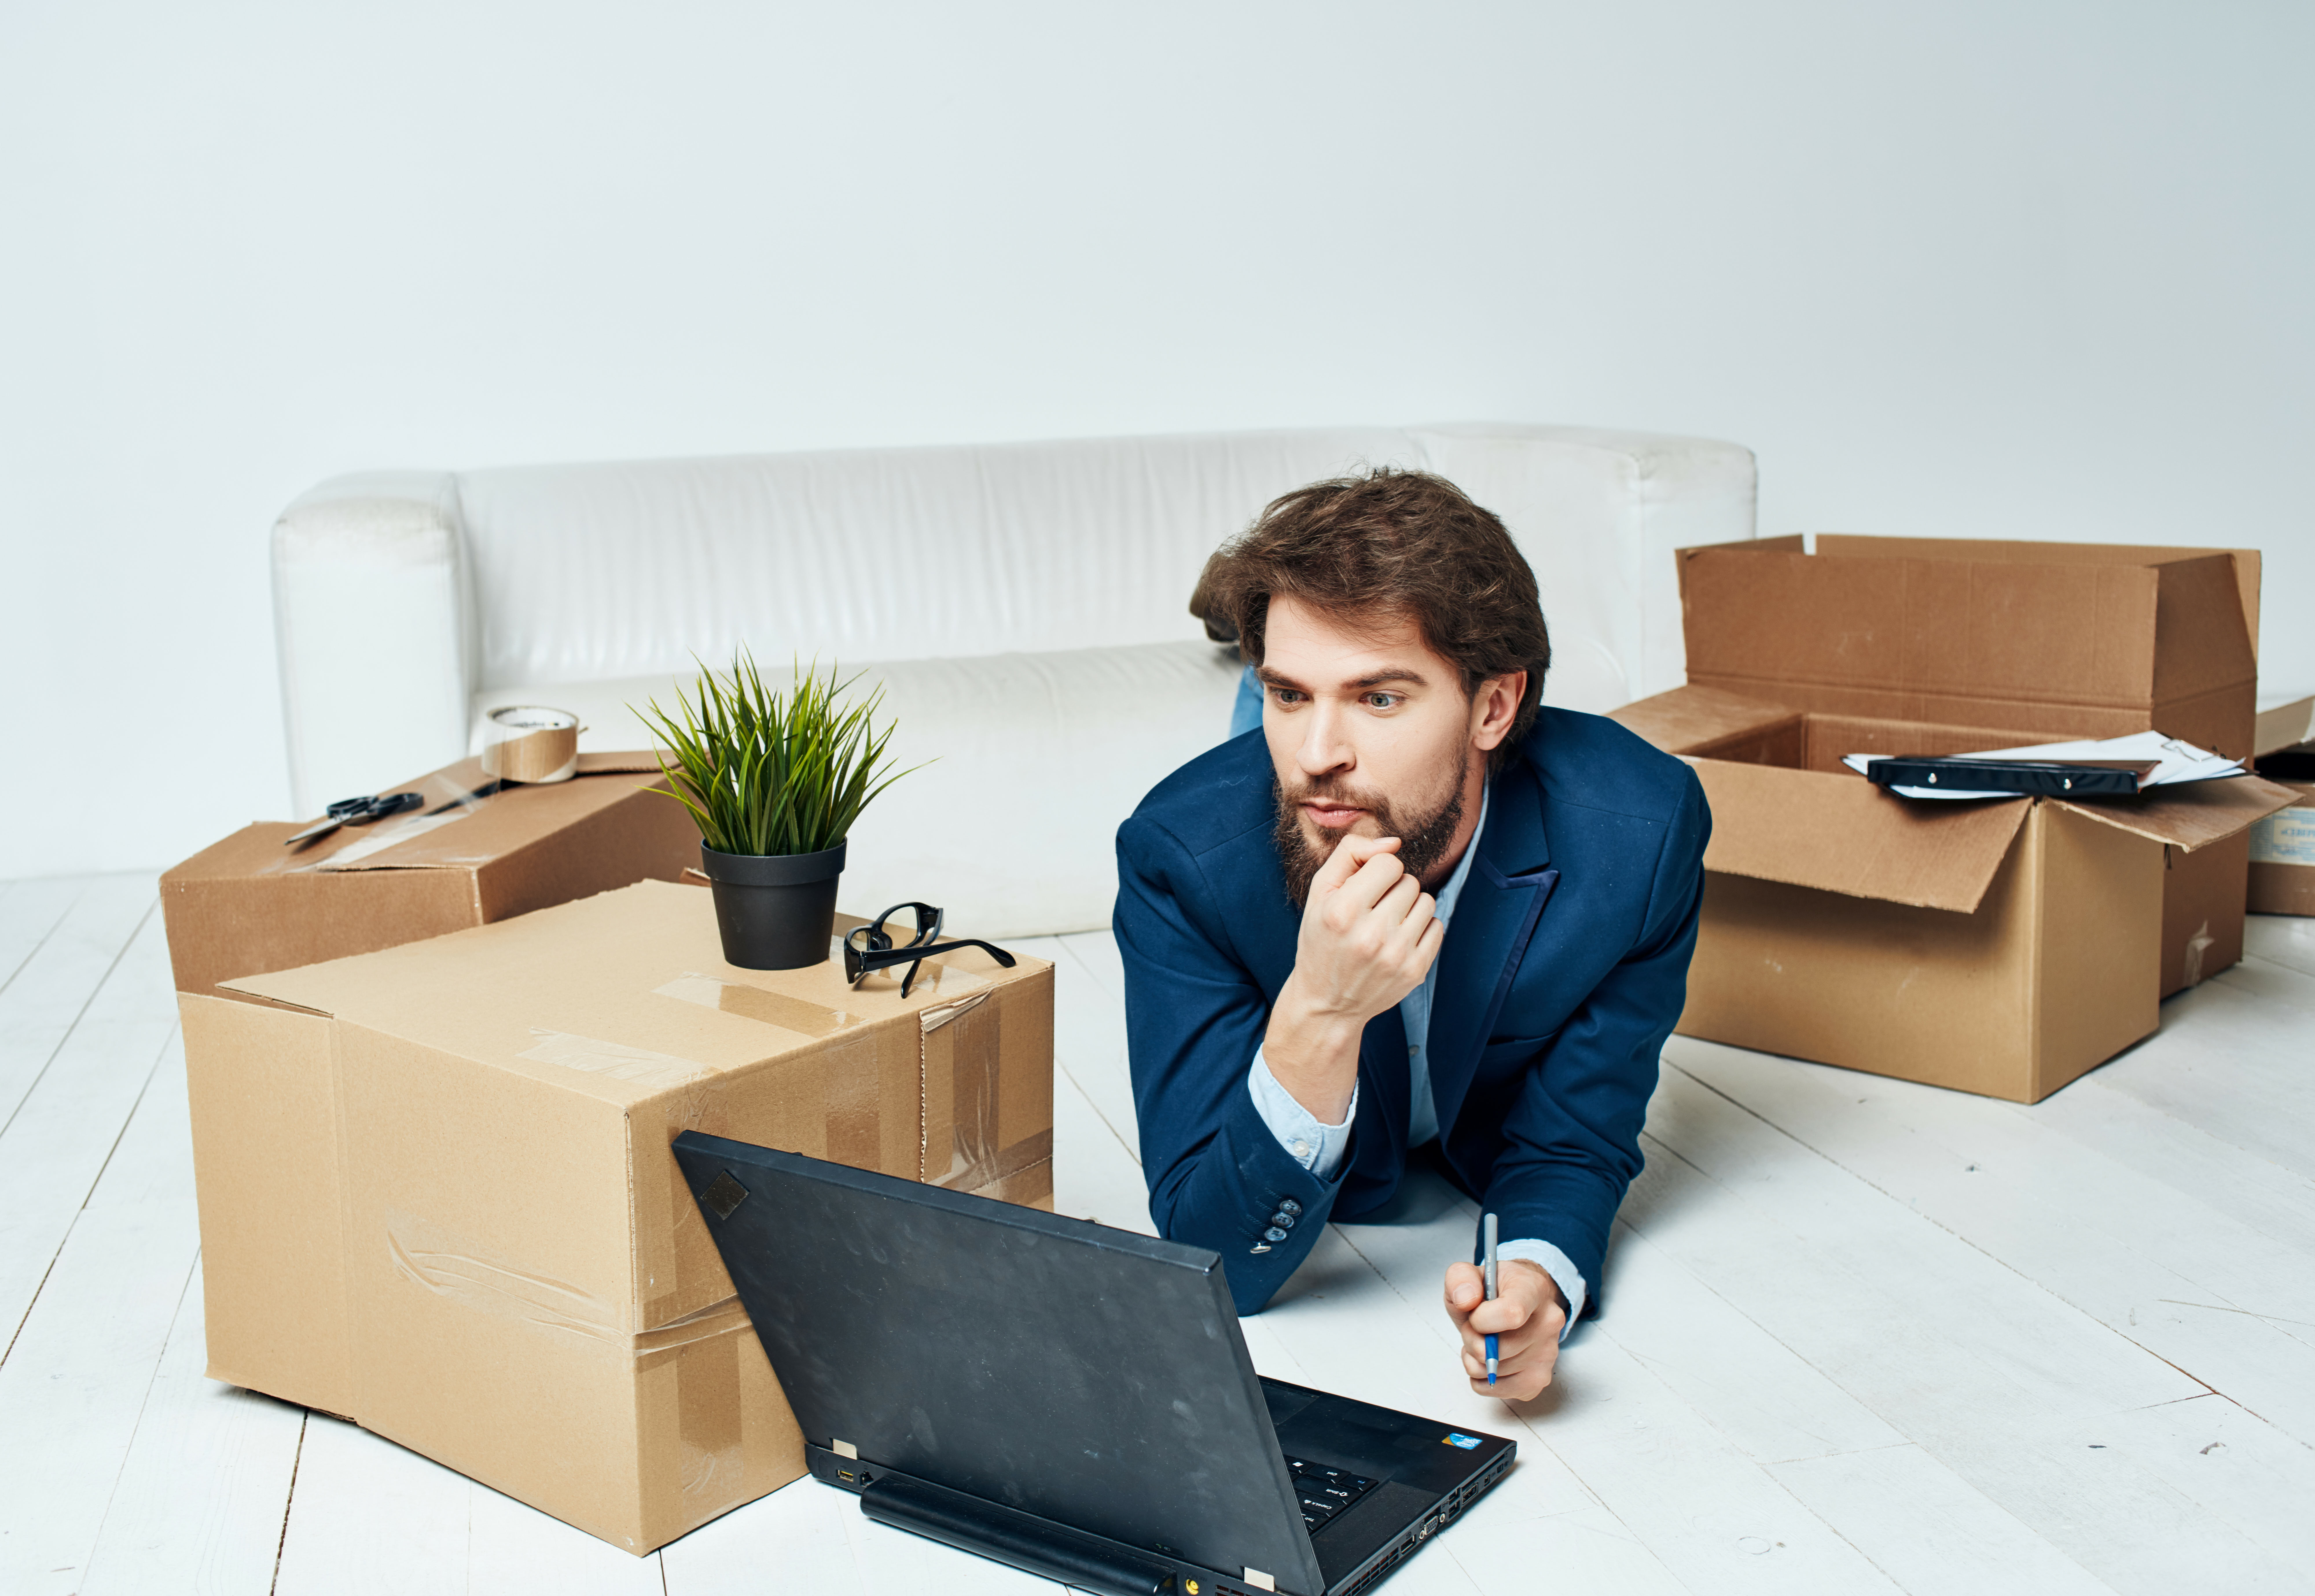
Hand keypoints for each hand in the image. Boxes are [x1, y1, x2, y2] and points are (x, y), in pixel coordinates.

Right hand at [1264, 835, 1443, 1121]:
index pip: (1389, 863)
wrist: (1327, 1003)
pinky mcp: (1415, 972)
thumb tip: (1394, 843)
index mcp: (1342, 911)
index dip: (1378, 871)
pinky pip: (1437, 927)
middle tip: (1373, 910)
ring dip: (1409, 907)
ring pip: (1427, 901)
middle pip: (1409, 881)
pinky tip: (1399, 940)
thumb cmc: (1321, 940)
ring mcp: (1396, 956)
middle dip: (1393, 890)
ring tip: (1386, 924)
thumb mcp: (1320, 892)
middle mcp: (1370, 934)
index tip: (1365, 888)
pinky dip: (1421, 928)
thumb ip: (1350, 854)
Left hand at [1445, 1258, 1565, 1401]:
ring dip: (1475, 1360)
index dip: (1480, 1321)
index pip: (1511, 1314)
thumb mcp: (1468, 1273)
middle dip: (1472, 1341)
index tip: (1473, 1315)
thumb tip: (1465, 1301)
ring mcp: (1548, 1354)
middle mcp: (1548, 1322)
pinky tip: (1490, 1359)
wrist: (1518, 1303)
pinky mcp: (1540, 1378)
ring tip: (1483, 1341)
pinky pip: (1498, 1390)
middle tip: (1474, 1328)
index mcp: (1534, 1289)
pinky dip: (1483, 1378)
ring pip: (1493, 1373)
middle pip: (1497, 1350)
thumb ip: (1460, 1278)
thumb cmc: (1491, 1291)